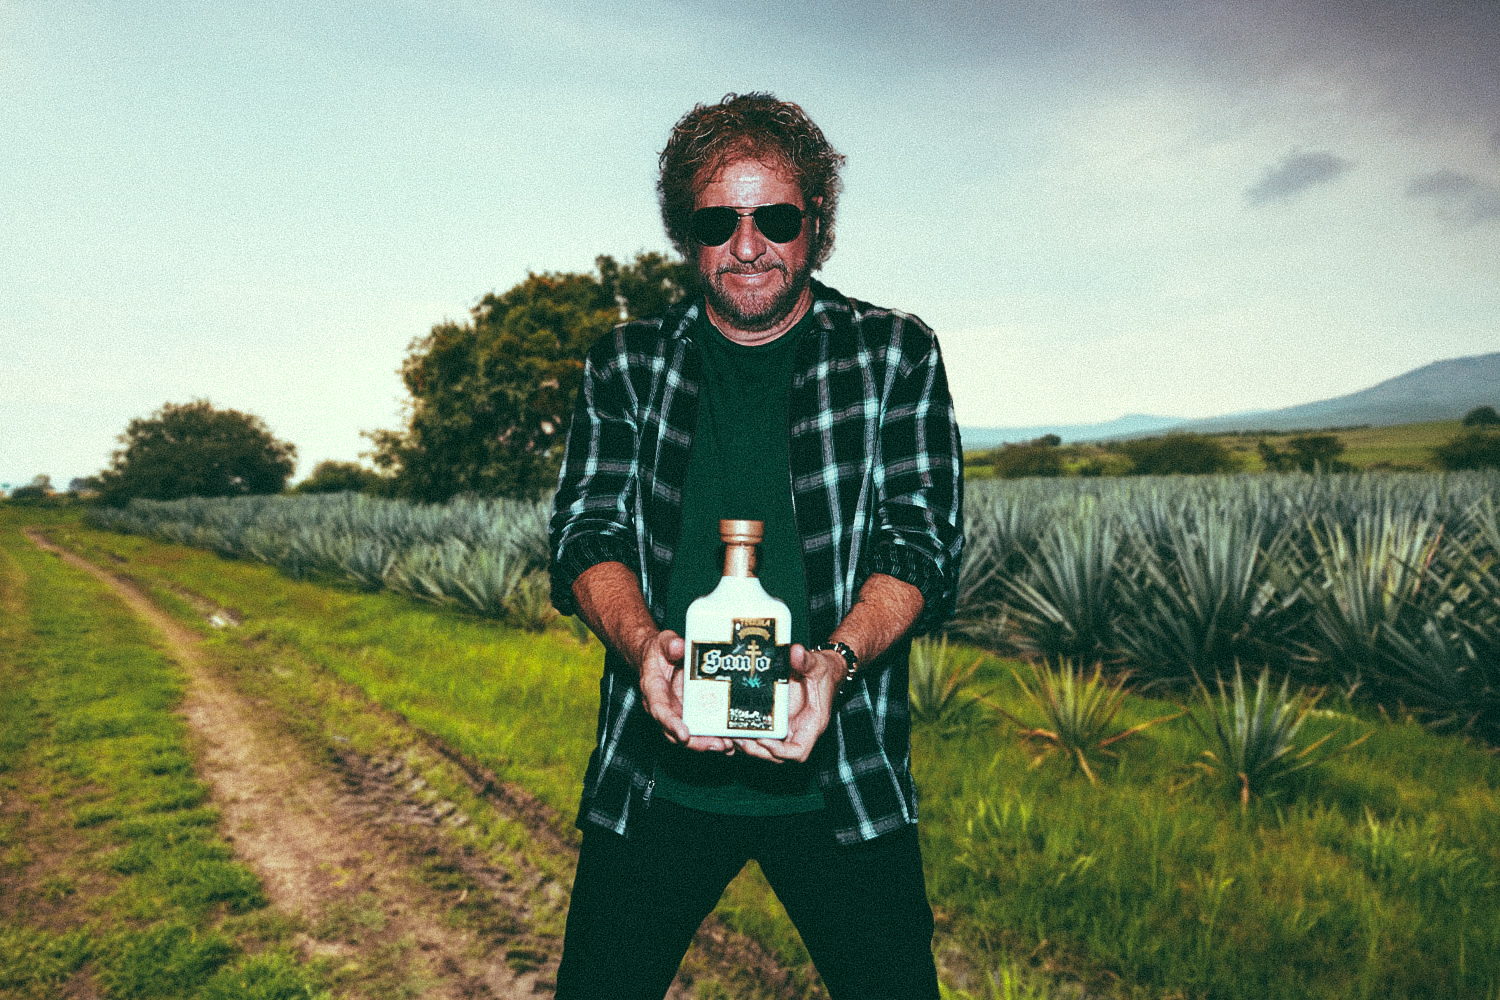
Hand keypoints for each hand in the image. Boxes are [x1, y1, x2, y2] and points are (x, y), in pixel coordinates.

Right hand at [632, 629, 732, 753]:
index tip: (684, 735)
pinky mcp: (689, 714)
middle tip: (718, 745)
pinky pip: (699, 729)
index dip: (671, 723)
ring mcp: (676, 713)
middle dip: (696, 742)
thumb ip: (670, 644)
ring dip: (707, 743)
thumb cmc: (660, 650)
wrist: (658, 657)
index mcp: (653, 689)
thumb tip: (679, 647)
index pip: (660, 710)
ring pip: (688, 735)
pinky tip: (731, 743)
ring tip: (728, 746)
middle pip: (675, 732)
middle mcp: (663, 707)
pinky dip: (713, 737)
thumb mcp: (663, 642)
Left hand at [735, 644, 842, 763]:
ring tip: (732, 734)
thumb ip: (806, 661)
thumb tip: (795, 651)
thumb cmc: (824, 672)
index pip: (798, 752)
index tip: (764, 739)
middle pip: (778, 756)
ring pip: (768, 748)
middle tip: (739, 738)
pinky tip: (733, 726)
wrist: (823, 670)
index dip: (781, 752)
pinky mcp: (778, 721)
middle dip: (758, 751)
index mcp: (812, 724)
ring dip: (750, 746)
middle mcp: (799, 731)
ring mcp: (787, 728)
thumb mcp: (817, 665)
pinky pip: (764, 735)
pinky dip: (750, 734)